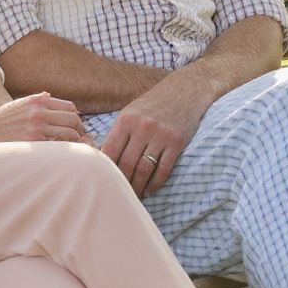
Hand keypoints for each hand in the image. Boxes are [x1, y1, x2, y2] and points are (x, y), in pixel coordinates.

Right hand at [0, 92, 87, 143]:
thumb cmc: (1, 119)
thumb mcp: (18, 103)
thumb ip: (36, 99)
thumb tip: (50, 96)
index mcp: (37, 101)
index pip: (68, 106)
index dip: (75, 116)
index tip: (76, 125)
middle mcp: (39, 112)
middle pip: (72, 118)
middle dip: (79, 128)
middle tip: (80, 136)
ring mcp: (38, 127)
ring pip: (69, 133)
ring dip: (74, 140)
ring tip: (74, 147)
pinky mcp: (35, 142)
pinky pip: (58, 145)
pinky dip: (64, 149)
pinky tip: (62, 153)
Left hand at [101, 75, 212, 197]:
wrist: (184, 91)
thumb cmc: (153, 104)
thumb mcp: (131, 112)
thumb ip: (119, 132)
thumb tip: (103, 158)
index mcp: (126, 119)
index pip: (110, 150)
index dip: (105, 168)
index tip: (103, 180)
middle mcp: (142, 127)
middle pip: (126, 163)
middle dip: (121, 182)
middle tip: (118, 193)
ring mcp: (160, 136)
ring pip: (144, 170)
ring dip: (137, 186)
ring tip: (133, 195)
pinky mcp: (176, 143)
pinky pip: (163, 169)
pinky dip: (155, 184)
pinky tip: (149, 190)